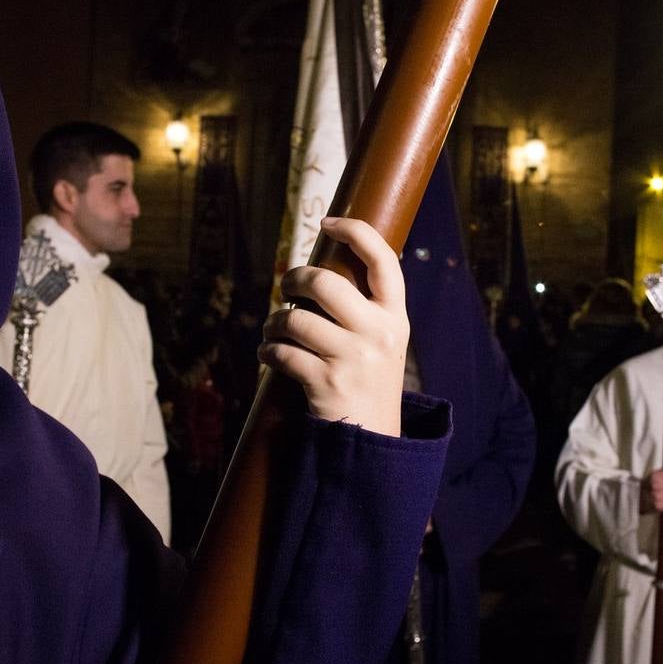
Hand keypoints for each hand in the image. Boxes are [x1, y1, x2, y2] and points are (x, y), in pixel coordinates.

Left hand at [259, 217, 407, 436]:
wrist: (372, 441)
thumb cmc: (369, 382)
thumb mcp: (383, 341)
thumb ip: (364, 308)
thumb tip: (318, 271)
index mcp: (394, 316)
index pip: (383, 259)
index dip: (355, 231)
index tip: (328, 222)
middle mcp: (378, 333)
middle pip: (325, 283)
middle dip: (293, 280)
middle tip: (285, 287)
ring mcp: (353, 358)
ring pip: (294, 318)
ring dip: (273, 322)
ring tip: (272, 331)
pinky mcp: (326, 382)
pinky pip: (281, 352)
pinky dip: (267, 352)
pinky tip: (269, 355)